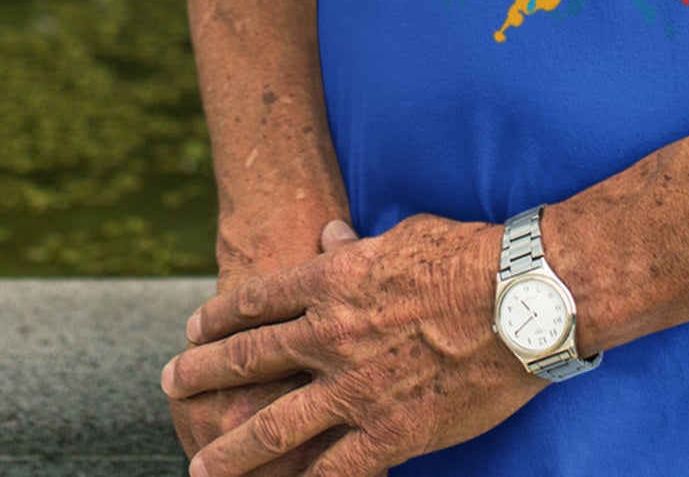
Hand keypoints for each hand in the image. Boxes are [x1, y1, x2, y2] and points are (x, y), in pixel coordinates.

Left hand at [160, 212, 541, 476]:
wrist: (519, 299)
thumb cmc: (468, 255)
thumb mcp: (402, 234)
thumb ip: (357, 246)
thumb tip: (329, 237)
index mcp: (332, 281)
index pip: (257, 300)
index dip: (219, 317)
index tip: (193, 328)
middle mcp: (330, 335)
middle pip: (250, 359)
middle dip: (203, 374)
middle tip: (169, 383)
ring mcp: (355, 388)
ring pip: (275, 426)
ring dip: (232, 450)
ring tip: (199, 465)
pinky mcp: (390, 433)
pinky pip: (334, 471)